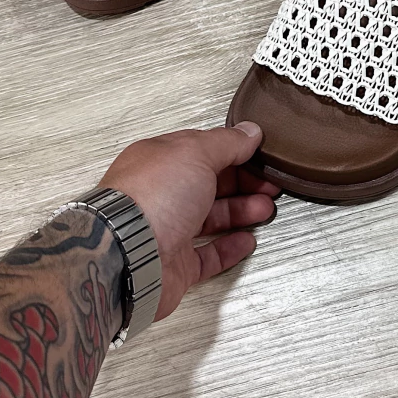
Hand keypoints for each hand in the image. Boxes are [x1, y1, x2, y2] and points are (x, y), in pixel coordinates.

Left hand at [99, 122, 278, 319]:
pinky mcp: (174, 265)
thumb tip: (248, 131)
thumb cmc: (151, 199)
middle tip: (269, 184)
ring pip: (210, 218)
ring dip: (241, 212)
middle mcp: (161, 194)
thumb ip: (226, 142)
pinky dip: (229, 248)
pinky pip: (206, 256)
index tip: (260, 154)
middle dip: (243, 183)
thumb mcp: (195, 152)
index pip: (202, 151)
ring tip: (265, 209)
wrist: (128, 256)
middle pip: (209, 184)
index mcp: (160, 161)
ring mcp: (167, 230)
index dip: (234, 151)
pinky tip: (246, 241)